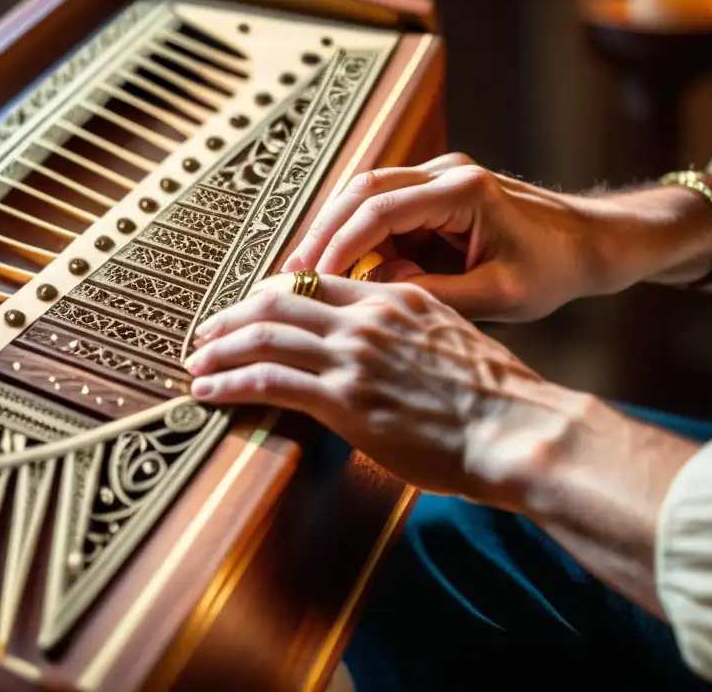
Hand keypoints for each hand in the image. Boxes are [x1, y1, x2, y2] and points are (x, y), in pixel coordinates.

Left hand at [184, 274, 591, 506]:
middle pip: (279, 300)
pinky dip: (229, 383)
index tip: (251, 310)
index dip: (273, 295)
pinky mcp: (343, 399)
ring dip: (220, 349)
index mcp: (396, 297)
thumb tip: (387, 351)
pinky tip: (207, 392)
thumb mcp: (454, 342)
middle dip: (233, 316)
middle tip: (207, 333)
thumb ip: (411, 334)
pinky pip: (267, 381)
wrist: (516, 428)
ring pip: (264, 336)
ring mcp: (353, 355)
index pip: (317, 283)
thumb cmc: (497, 397)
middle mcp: (368, 317)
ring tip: (195, 362)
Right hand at [284, 153, 612, 320]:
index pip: (380, 210)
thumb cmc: (554, 269)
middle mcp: (446, 172)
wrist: (589, 242)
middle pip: (361, 190)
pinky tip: (341, 269)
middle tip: (290, 274)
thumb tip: (376, 287)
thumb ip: (436, 293)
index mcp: (464, 191)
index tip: (311, 279)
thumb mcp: (500, 297)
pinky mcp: (435, 193)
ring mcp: (438, 177)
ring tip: (305, 274)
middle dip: (322, 232)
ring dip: (334, 231)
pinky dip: (358, 236)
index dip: (339, 245)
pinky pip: (383, 208)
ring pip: (365, 194)